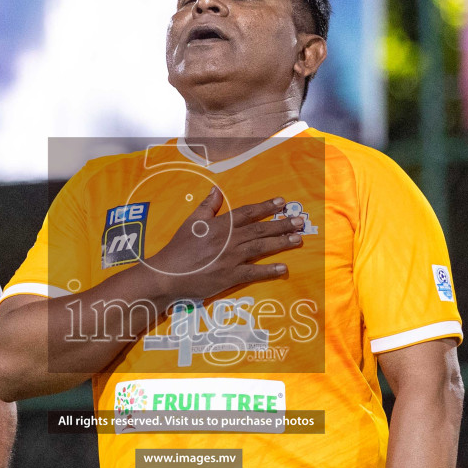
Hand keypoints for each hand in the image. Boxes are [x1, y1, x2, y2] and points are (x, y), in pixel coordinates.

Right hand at [144, 188, 303, 300]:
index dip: (266, 207)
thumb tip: (216, 190)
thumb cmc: (178, 248)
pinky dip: (269, 270)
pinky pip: (254, 273)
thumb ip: (206, 207)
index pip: (247, 212)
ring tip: (298, 239)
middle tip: (300, 221)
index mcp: (220, 225)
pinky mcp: (230, 276)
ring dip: (281, 242)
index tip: (282, 202)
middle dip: (282, 224)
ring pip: (261, 247)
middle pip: (260, 229)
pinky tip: (283, 268)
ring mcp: (231, 258)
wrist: (167, 274)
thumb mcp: (190, 222)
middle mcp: (229, 240)